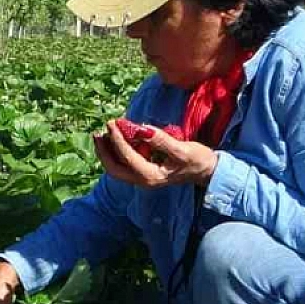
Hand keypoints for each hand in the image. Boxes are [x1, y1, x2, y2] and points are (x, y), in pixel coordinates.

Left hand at [95, 120, 217, 188]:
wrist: (207, 172)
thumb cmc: (197, 160)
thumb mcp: (182, 149)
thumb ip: (161, 140)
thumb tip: (142, 128)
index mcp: (150, 176)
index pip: (127, 156)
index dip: (117, 139)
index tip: (112, 123)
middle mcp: (143, 180)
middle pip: (114, 168)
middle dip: (103, 151)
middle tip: (97, 133)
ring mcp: (143, 178)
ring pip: (117, 167)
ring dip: (107, 152)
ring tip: (101, 134)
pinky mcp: (144, 173)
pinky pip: (125, 164)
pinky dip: (117, 152)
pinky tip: (116, 139)